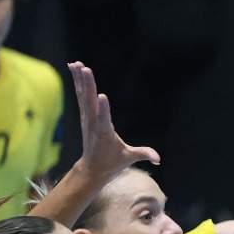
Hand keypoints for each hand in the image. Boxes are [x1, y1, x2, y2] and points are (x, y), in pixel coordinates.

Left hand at [70, 62, 159, 182]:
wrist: (92, 169)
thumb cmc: (112, 163)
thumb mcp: (128, 159)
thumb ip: (142, 154)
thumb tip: (158, 158)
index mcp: (104, 133)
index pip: (104, 119)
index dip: (103, 108)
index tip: (102, 95)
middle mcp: (93, 124)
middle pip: (89, 102)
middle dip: (88, 85)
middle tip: (85, 69)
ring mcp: (87, 119)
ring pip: (82, 96)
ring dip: (79, 80)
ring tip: (76, 64)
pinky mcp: (85, 115)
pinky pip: (80, 96)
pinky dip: (77, 83)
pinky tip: (75, 69)